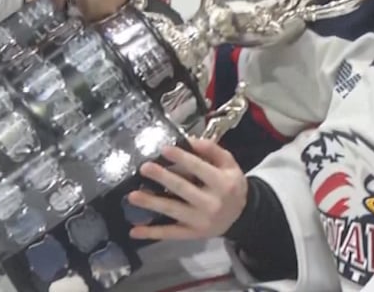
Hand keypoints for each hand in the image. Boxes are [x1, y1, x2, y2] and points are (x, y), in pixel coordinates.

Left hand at [127, 138, 247, 240]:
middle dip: (162, 178)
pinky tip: (135, 231)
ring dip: (151, 203)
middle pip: (183, 189)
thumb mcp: (229, 164)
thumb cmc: (231, 184)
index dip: (181, 158)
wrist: (241, 215)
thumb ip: (211, 150)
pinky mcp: (192, 234)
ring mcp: (201, 221)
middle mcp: (212, 203)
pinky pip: (170, 234)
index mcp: (223, 183)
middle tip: (144, 168)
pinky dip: (152, 233)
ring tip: (132, 196)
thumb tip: (189, 140)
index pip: (199, 168)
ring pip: (173, 210)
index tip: (164, 149)